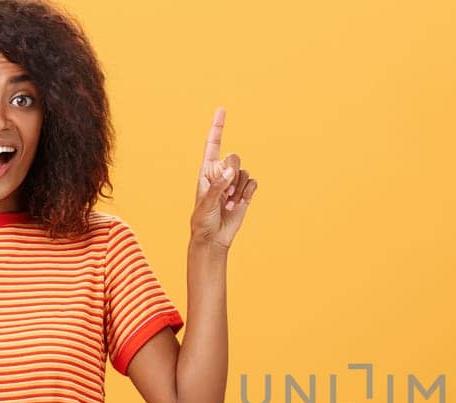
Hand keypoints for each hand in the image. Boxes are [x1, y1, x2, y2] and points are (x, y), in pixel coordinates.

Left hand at [190, 107, 257, 249]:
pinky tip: (239, 204)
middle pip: (234, 158)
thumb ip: (218, 185)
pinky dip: (248, 193)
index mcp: (207, 170)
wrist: (213, 238)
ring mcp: (234, 183)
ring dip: (239, 189)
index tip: (221, 110)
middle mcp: (221, 173)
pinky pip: (253, 183)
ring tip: (229, 203)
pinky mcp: (245, 193)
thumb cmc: (202, 220)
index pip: (213, 144)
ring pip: (244, 172)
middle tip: (226, 192)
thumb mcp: (206, 202)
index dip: (217, 127)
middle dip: (232, 174)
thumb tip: (231, 171)